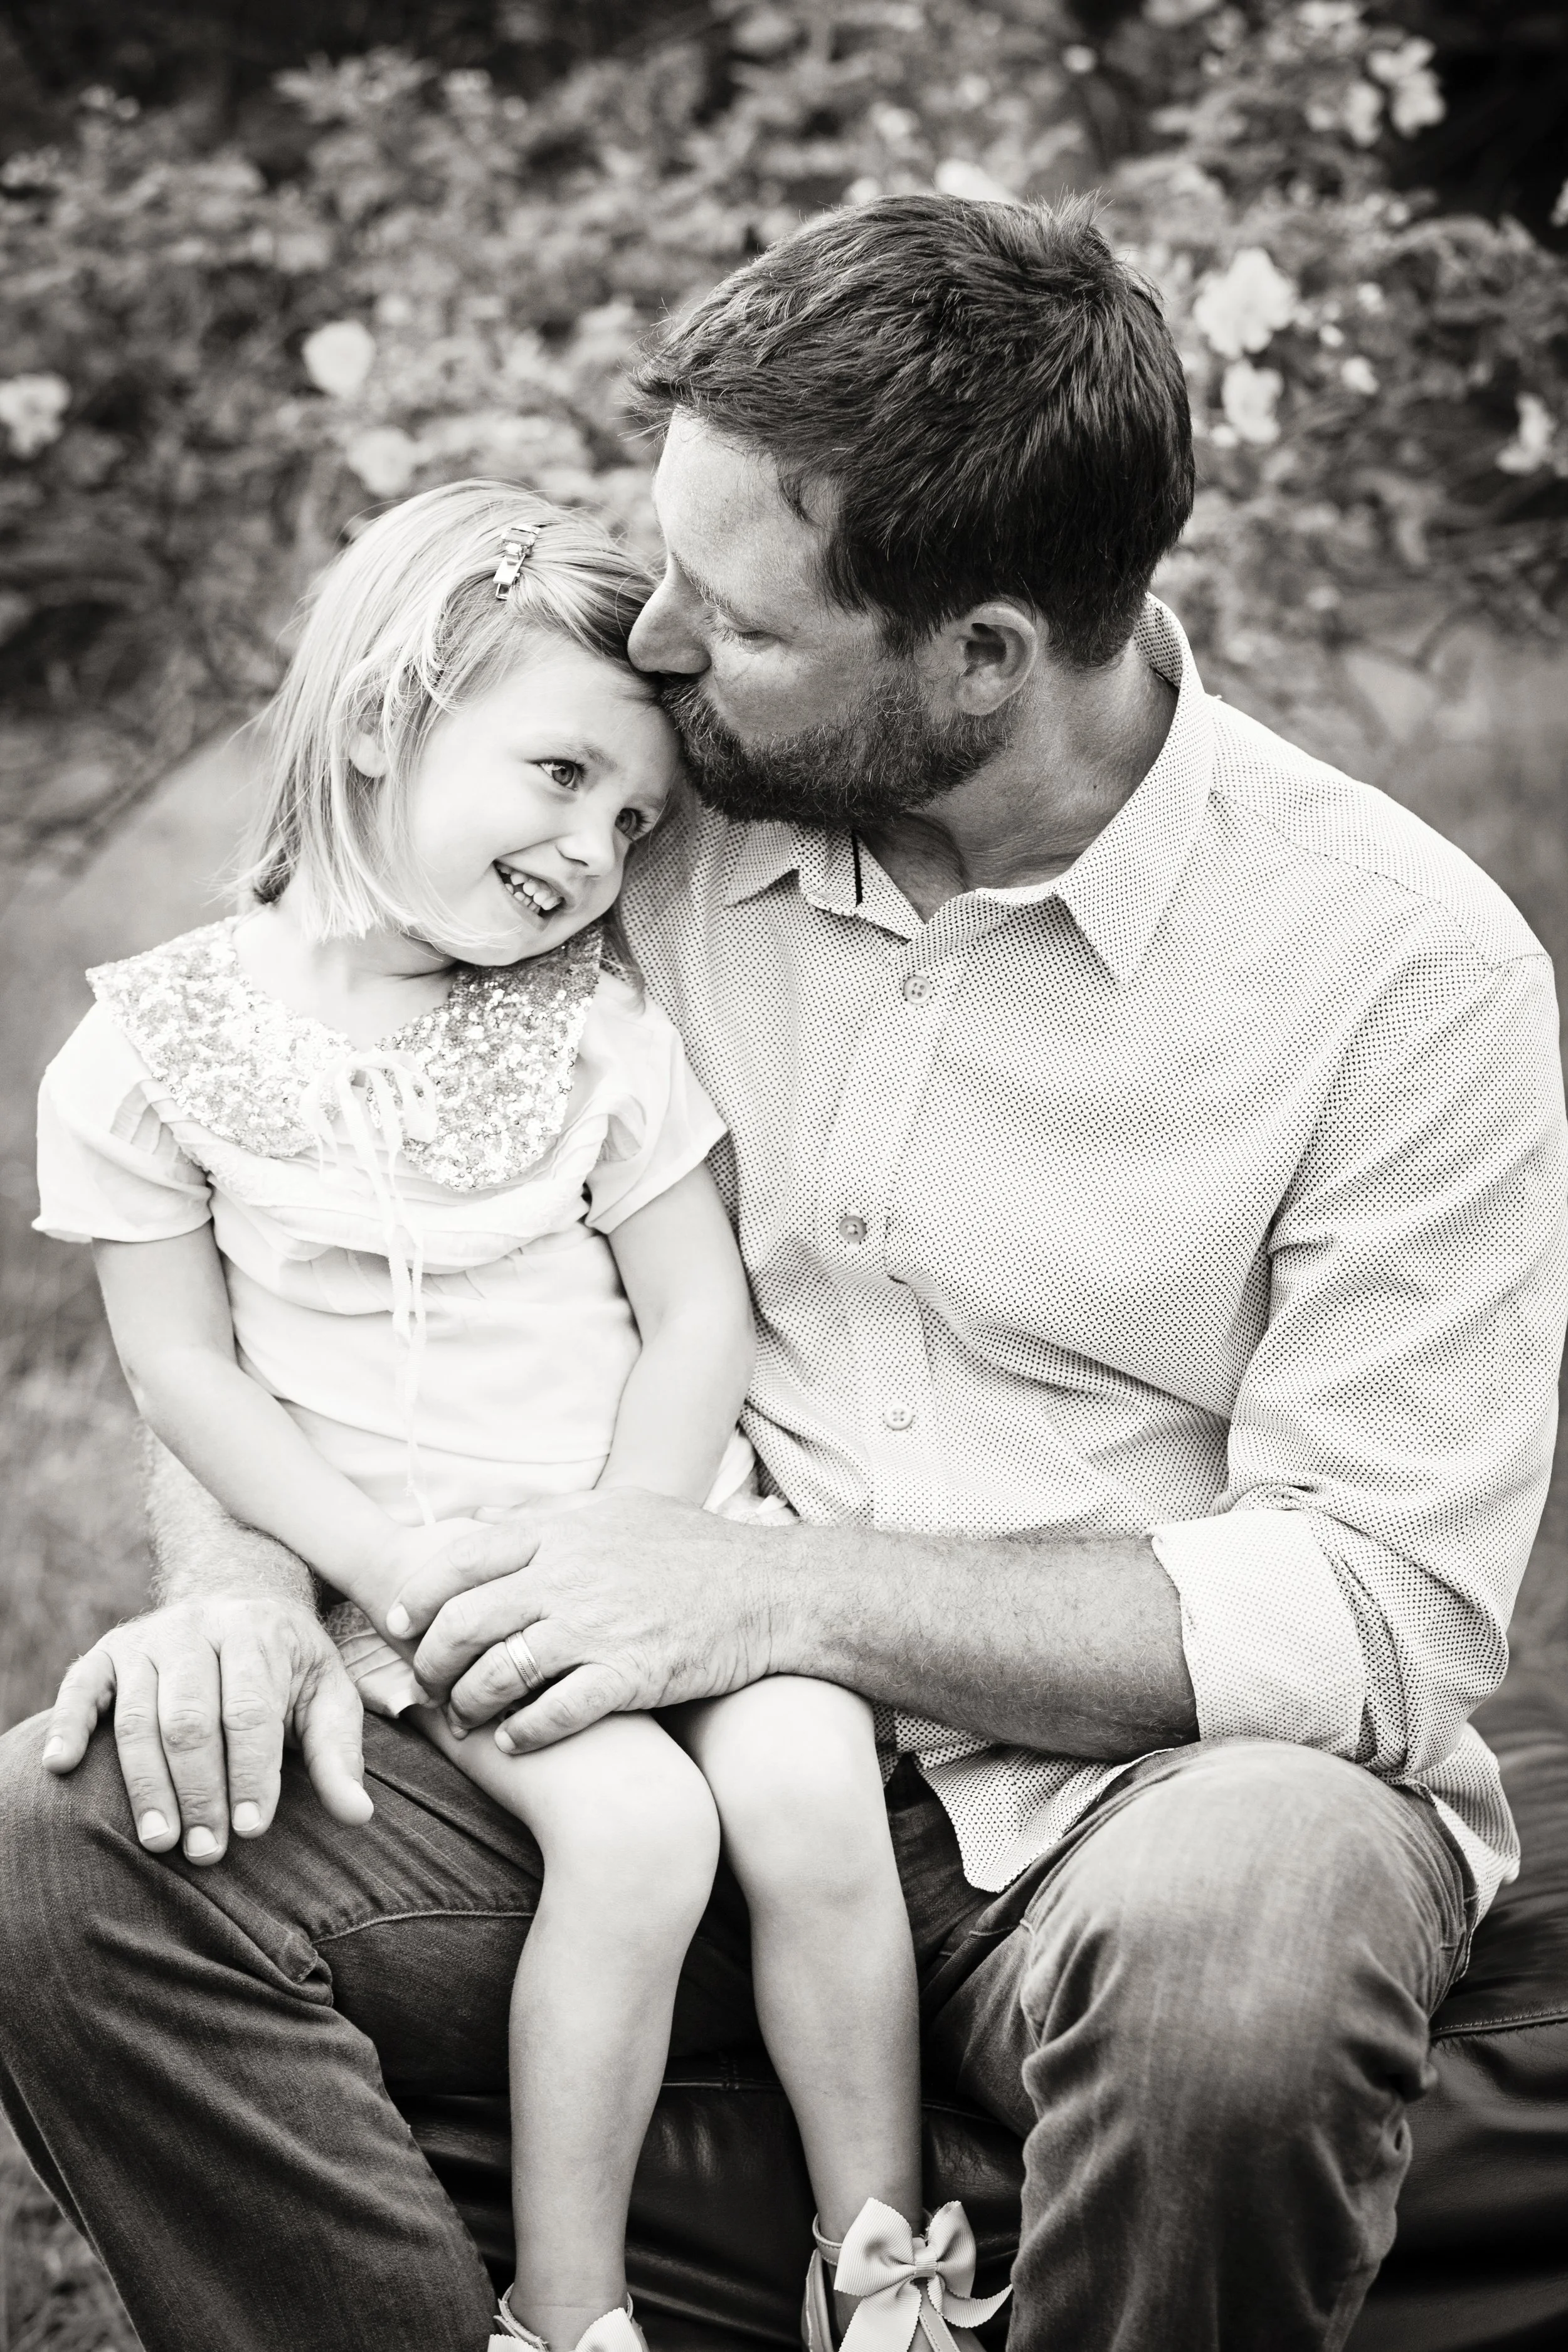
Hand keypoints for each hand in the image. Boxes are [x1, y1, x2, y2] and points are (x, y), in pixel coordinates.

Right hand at [41, 1595, 373, 1863]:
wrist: (242, 1594)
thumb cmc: (289, 1665)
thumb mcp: (328, 1696)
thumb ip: (339, 1754)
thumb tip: (359, 1815)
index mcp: (258, 1632)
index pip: (250, 1711)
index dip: (251, 1773)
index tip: (253, 1829)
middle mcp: (198, 1626)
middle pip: (190, 1719)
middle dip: (199, 1791)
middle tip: (206, 1853)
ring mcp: (147, 1637)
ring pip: (137, 1716)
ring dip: (146, 1785)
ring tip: (161, 1840)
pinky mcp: (108, 1651)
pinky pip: (80, 1688)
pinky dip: (68, 1726)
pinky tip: (62, 1767)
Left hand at [407, 1488, 781, 1750]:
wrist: (770, 1591)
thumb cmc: (693, 1548)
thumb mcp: (617, 1508)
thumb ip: (545, 1513)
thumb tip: (480, 1516)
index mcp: (563, 1530)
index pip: (462, 1561)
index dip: (419, 1595)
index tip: (399, 1622)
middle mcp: (570, 1575)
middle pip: (466, 1622)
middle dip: (430, 1659)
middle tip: (424, 1681)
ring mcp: (598, 1627)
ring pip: (499, 1673)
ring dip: (468, 1703)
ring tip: (463, 1717)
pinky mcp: (628, 1675)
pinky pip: (554, 1713)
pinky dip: (522, 1733)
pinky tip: (514, 1741)